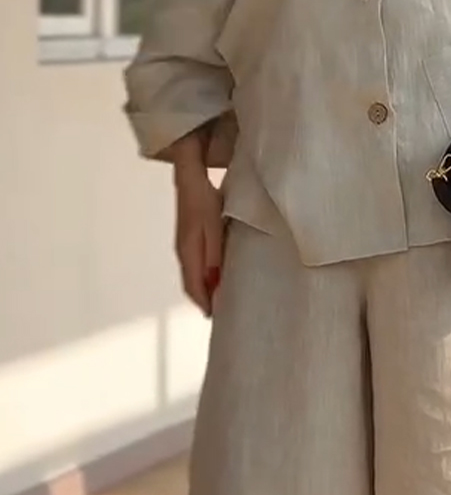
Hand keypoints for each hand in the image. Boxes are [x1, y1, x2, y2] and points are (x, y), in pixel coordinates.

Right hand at [174, 168, 224, 315]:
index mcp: (188, 254)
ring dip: (206, 288)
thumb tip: (215, 286)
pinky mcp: (189, 237)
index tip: (220, 318)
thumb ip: (215, 257)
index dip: (205, 305)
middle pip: (192, 285)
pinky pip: (197, 264)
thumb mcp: (213, 229)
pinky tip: (218, 274)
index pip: (194, 288)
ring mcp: (184, 245)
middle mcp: (183, 253)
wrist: (189, 176)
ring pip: (194, 275)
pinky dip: (206, 275)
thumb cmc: (204, 201)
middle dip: (206, 300)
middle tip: (224, 311)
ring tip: (223, 297)